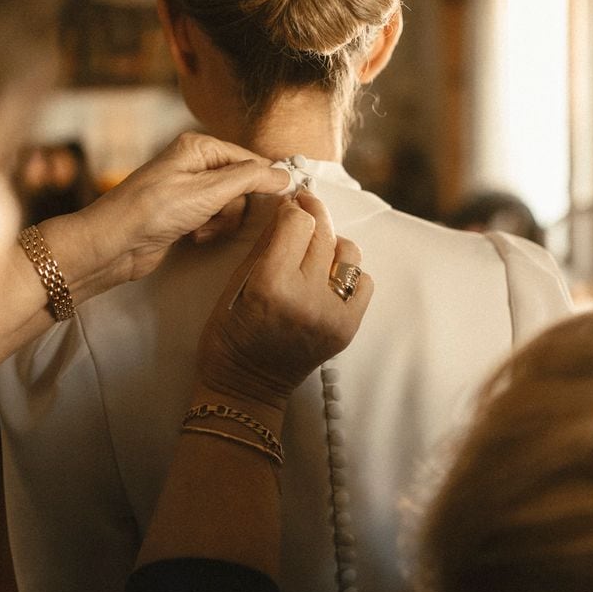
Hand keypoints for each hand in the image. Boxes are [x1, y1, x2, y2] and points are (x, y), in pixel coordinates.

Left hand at [76, 132, 290, 282]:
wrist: (113, 245)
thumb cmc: (153, 211)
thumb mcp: (208, 191)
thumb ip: (250, 179)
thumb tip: (284, 174)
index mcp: (199, 147)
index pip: (249, 159)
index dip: (264, 180)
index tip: (281, 199)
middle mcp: (194, 163)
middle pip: (242, 184)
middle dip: (234, 206)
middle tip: (216, 216)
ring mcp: (189, 189)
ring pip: (231, 205)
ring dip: (222, 222)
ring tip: (201, 229)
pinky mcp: (184, 213)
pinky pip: (215, 219)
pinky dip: (210, 230)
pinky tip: (193, 237)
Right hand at [195, 190, 372, 408]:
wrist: (246, 386)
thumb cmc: (229, 334)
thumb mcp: (236, 282)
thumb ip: (266, 242)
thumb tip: (289, 206)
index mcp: (271, 285)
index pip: (298, 223)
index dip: (293, 208)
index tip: (289, 205)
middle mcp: (306, 298)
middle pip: (323, 233)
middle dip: (313, 215)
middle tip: (305, 208)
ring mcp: (331, 315)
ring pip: (349, 253)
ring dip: (332, 244)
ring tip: (315, 251)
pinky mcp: (347, 328)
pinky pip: (363, 282)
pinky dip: (348, 273)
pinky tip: (328, 278)